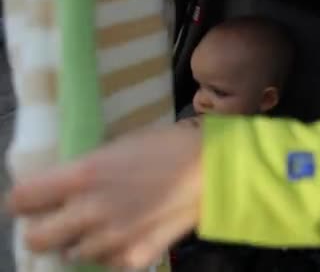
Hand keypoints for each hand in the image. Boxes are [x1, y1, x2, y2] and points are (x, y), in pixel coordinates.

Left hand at [7, 123, 202, 269]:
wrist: (213, 171)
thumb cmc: (168, 147)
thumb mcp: (120, 146)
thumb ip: (86, 170)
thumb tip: (63, 187)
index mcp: (83, 175)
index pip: (20, 200)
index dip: (24, 200)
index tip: (36, 200)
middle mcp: (90, 212)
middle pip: (36, 238)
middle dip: (44, 228)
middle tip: (63, 218)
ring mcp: (112, 240)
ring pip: (73, 254)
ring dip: (83, 241)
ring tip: (108, 223)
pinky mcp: (135, 258)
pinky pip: (108, 263)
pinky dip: (113, 253)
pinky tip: (131, 234)